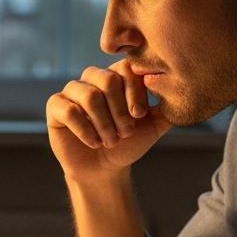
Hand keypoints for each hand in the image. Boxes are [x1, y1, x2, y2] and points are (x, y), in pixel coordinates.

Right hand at [46, 60, 172, 182]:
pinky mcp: (55, 107)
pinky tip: (93, 142)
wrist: (104, 168)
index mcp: (118, 75)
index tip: (140, 114)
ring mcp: (73, 91)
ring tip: (110, 141)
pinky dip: (84, 129)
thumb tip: (181, 91)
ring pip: (89, 95)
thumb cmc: (128, 143)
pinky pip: (68, 109)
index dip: (134, 91)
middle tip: (125, 132)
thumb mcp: (153, 126)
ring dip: (104, 123)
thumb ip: (167, 107)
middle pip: (108, 80)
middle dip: (119, 111)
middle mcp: (94, 78)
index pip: (127, 68)